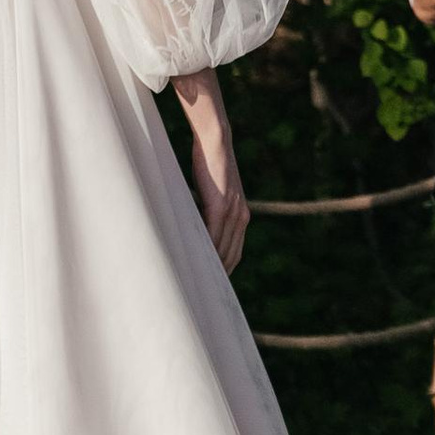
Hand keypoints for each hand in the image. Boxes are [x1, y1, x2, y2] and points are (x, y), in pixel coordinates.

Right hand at [169, 66, 247, 272]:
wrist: (216, 141)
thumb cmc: (209, 164)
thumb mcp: (211, 193)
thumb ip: (208, 211)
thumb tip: (193, 226)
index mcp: (241, 217)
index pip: (235, 253)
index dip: (224, 270)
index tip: (213, 285)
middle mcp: (241, 218)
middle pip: (230, 256)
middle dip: (218, 276)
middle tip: (202, 293)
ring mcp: (232, 213)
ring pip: (221, 250)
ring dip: (209, 267)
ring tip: (195, 283)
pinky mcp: (220, 206)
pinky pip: (212, 235)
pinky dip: (204, 250)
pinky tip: (193, 262)